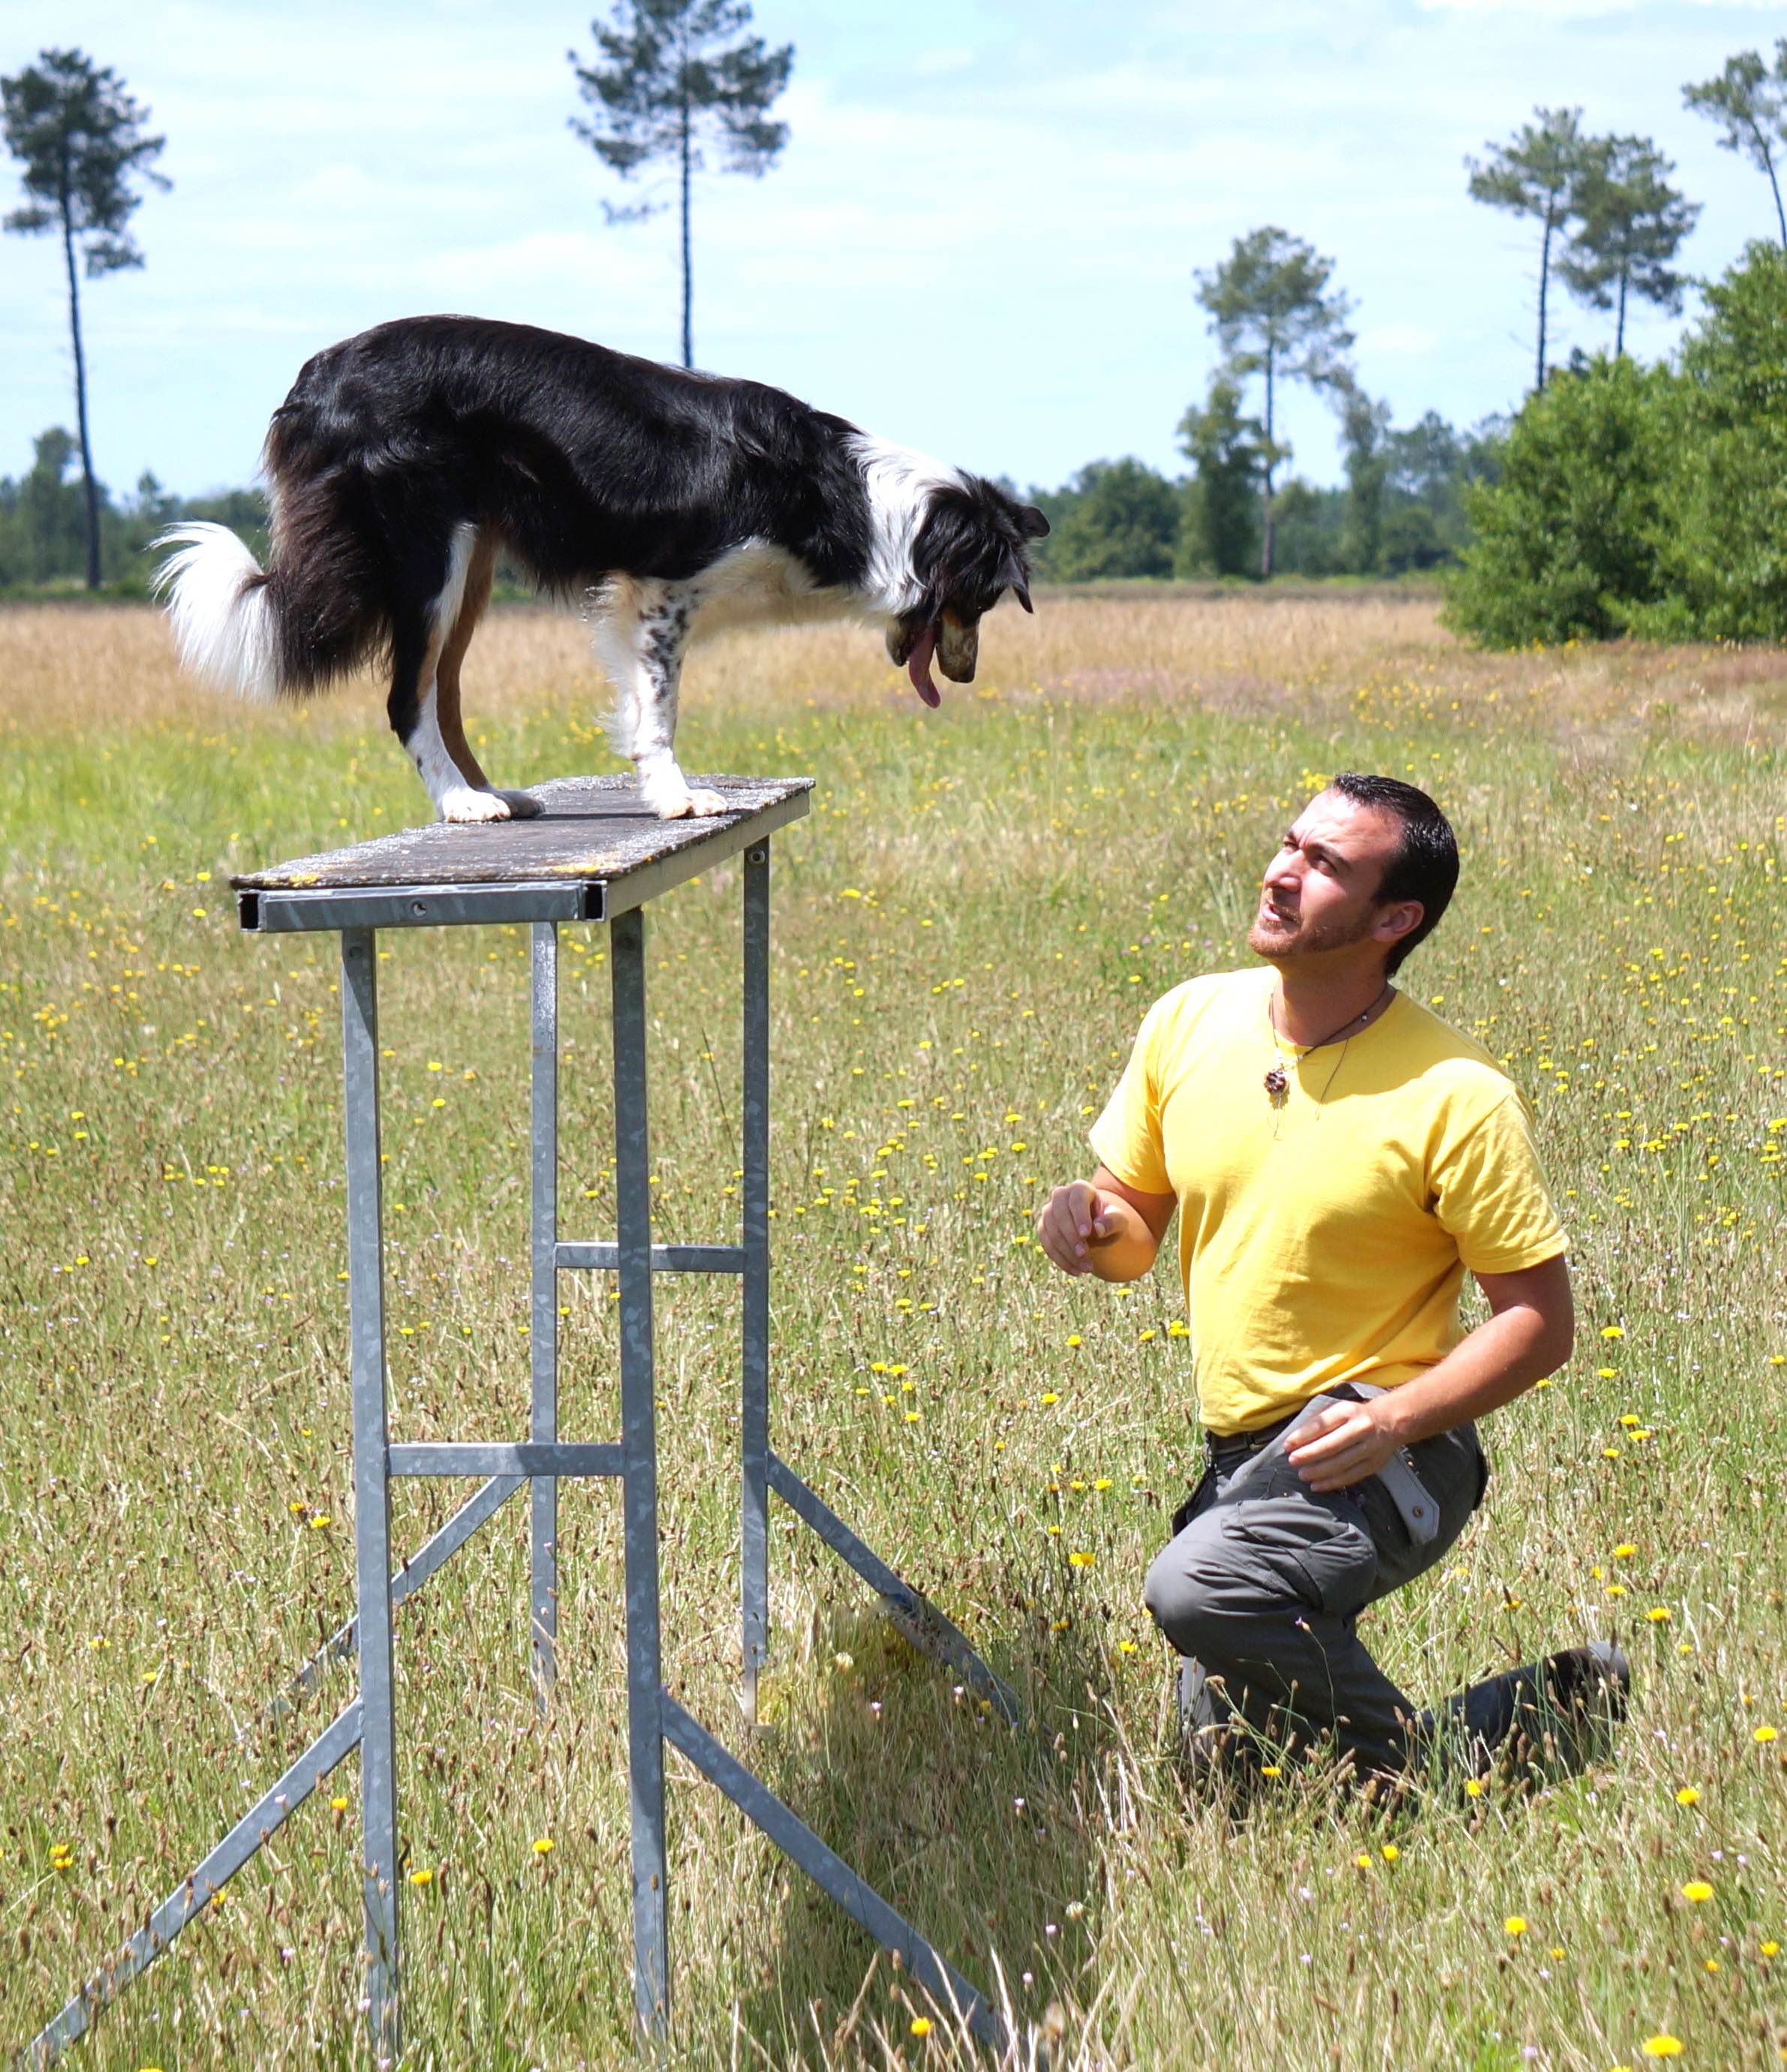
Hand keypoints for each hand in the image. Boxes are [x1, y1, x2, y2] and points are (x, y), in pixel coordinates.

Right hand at [1035, 1179, 1114, 1276]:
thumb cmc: (1109, 1221)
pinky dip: (1060, 1259)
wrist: (1097, 1230)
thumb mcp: (1118, 1221)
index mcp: (1080, 1188)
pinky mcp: (1043, 1228)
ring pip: (1051, 1231)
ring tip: (1086, 1268)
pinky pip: (1047, 1244)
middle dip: (1071, 1237)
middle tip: (1084, 1255)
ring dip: (1067, 1252)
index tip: (1086, 1234)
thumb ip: (1111, 1222)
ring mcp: (1049, 1211)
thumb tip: (1097, 1229)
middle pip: (1059, 1214)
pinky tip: (1075, 1271)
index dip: (1079, 1216)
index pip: (1077, 1199)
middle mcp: (1060, 1196)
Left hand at [1285, 1398, 1405, 1491]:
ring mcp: (1370, 1447)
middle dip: (1308, 1455)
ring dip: (1318, 1471)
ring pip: (1340, 1463)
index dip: (1302, 1436)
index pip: (1321, 1425)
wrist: (1389, 1421)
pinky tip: (1317, 1485)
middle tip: (1292, 1461)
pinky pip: (1350, 1476)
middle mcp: (1360, 1428)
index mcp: (1347, 1411)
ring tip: (1302, 1474)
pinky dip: (1332, 1483)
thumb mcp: (1336, 1410)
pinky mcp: (1374, 1464)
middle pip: (1330, 1446)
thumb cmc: (1353, 1416)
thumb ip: (1317, 1423)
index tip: (1287, 1446)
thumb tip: (1294, 1441)